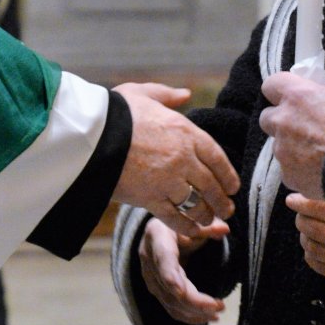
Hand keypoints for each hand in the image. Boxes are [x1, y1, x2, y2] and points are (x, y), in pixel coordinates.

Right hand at [114, 83, 240, 239]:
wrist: (91, 135)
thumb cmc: (116, 111)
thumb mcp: (143, 93)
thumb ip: (167, 95)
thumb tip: (186, 93)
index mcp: (185, 131)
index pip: (217, 157)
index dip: (228, 175)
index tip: (233, 186)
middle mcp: (182, 158)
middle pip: (211, 185)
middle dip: (221, 200)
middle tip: (227, 209)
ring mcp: (168, 180)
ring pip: (196, 204)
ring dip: (205, 215)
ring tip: (209, 220)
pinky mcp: (150, 199)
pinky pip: (175, 218)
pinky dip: (187, 227)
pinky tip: (192, 231)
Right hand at [138, 215, 228, 324]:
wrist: (160, 230)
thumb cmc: (179, 221)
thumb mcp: (191, 218)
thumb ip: (207, 226)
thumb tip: (225, 229)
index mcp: (157, 237)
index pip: (163, 260)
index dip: (171, 277)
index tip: (181, 292)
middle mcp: (149, 260)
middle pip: (169, 288)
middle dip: (194, 301)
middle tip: (218, 306)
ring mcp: (151, 278)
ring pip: (170, 302)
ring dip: (193, 313)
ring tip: (217, 314)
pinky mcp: (156, 290)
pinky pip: (170, 308)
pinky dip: (188, 316)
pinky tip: (205, 319)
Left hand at [258, 73, 324, 198]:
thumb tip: (317, 87)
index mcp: (297, 95)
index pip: (271, 84)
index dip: (280, 92)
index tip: (289, 98)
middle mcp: (283, 120)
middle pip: (267, 118)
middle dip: (281, 122)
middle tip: (302, 128)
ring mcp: (282, 149)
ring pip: (278, 146)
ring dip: (291, 148)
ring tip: (318, 154)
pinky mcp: (287, 174)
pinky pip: (288, 170)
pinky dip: (300, 170)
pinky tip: (319, 170)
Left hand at [287, 192, 324, 286]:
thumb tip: (315, 188)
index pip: (322, 210)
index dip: (302, 203)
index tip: (292, 199)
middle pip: (312, 228)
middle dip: (300, 218)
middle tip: (299, 211)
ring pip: (311, 247)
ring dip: (304, 236)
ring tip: (307, 228)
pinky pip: (318, 266)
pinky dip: (310, 254)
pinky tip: (313, 245)